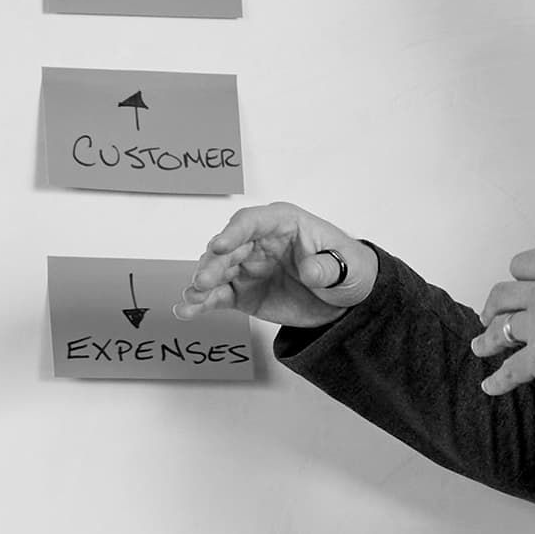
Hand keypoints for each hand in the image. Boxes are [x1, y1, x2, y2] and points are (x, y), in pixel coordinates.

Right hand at [173, 201, 377, 331]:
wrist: (345, 298)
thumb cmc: (346, 268)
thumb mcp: (346, 266)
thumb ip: (327, 267)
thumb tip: (310, 271)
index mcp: (282, 223)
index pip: (251, 221)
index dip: (234, 232)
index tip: (220, 245)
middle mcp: (258, 242)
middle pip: (227, 248)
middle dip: (213, 264)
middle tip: (203, 282)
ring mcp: (247, 267)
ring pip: (216, 271)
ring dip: (201, 284)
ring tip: (191, 300)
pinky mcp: (242, 292)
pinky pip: (218, 295)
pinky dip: (202, 303)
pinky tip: (187, 311)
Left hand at [471, 238, 534, 396]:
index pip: (528, 262)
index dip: (519, 272)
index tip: (518, 279)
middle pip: (504, 294)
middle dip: (494, 304)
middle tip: (491, 312)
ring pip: (501, 329)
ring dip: (488, 338)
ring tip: (481, 345)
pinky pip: (511, 370)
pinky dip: (498, 380)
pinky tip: (490, 386)